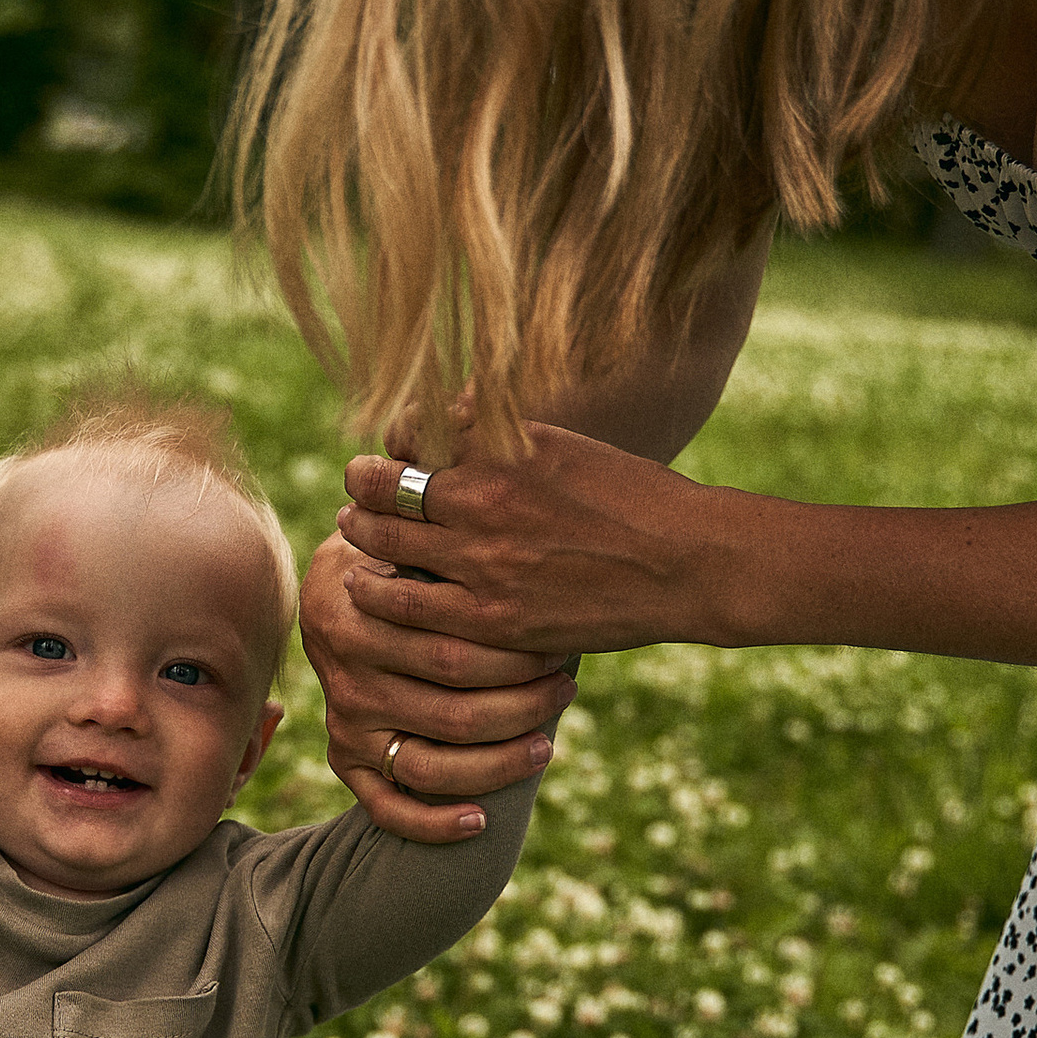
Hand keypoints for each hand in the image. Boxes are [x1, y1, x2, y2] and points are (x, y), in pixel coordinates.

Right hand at [297, 532, 578, 838]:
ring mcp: (346, 724)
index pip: (453, 653)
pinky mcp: (345, 759)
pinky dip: (432, 824)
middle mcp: (349, 678)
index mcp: (360, 620)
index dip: (517, 657)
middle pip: (453, 713)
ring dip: (497, 766)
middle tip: (567, 687)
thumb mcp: (413, 541)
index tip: (564, 643)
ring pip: (430, 767)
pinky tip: (480, 822)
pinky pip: (385, 809)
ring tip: (546, 748)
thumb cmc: (399, 561)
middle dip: (523, 706)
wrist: (333, 593)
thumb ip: (448, 551)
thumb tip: (528, 540)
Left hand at [335, 429, 729, 659]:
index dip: (392, 441)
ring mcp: (485, 565)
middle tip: (356, 484)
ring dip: (361, 532)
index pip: (410, 434)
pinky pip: (408, 606)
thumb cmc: (630, 496)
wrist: (684, 563)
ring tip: (352, 527)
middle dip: (363, 484)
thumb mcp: (563, 444)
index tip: (391, 448)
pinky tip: (366, 584)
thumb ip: (499, 433)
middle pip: (385, 489)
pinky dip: (377, 590)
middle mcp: (484, 503)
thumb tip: (444, 418)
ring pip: (386, 544)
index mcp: (502, 451)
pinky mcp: (494, 619)